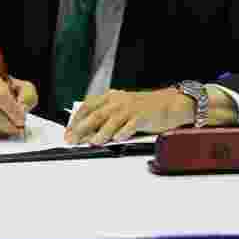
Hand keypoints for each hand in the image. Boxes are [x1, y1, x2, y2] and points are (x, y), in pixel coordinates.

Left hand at [65, 88, 193, 144]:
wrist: (170, 104)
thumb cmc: (145, 108)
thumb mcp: (122, 107)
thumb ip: (106, 116)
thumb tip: (87, 131)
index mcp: (111, 97)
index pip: (88, 107)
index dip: (76, 120)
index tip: (69, 131)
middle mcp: (118, 101)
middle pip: (95, 115)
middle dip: (82, 128)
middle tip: (73, 139)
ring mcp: (130, 109)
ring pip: (110, 121)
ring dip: (99, 133)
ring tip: (92, 142)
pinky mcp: (142, 117)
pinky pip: (129, 126)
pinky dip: (121, 134)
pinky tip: (115, 140)